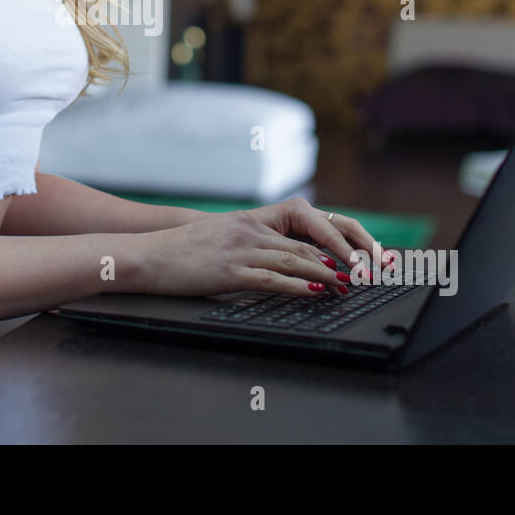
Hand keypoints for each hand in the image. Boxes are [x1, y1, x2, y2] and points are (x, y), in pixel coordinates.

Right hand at [135, 197, 399, 298]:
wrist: (148, 254)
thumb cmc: (182, 250)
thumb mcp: (222, 237)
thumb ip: (252, 242)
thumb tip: (284, 259)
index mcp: (252, 221)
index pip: (305, 224)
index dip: (337, 237)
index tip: (359, 252)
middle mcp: (251, 230)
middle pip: (307, 242)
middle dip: (342, 257)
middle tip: (366, 272)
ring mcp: (241, 250)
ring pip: (295, 259)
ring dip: (327, 274)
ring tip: (350, 286)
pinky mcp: (230, 272)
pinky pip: (271, 278)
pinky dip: (297, 286)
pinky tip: (314, 292)